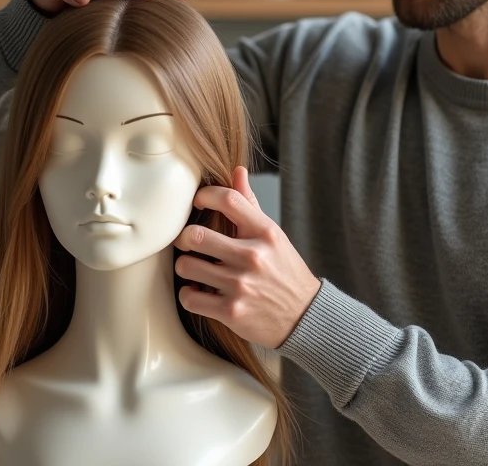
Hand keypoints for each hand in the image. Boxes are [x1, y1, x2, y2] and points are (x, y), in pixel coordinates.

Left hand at [174, 167, 320, 348]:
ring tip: (192, 267)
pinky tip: (197, 291)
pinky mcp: (231, 311)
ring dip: (184, 266)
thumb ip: (250, 205)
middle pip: (196, 235)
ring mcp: (241, 285)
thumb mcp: (274, 236)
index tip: (198, 202)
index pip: (228, 199)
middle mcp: (253, 256)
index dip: (204, 196)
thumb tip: (237, 171)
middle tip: (187, 241)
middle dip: (184, 238)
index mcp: (265, 232)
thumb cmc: (285, 272)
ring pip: (187, 266)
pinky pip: (189, 298)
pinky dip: (188, 294)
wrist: (304, 317)